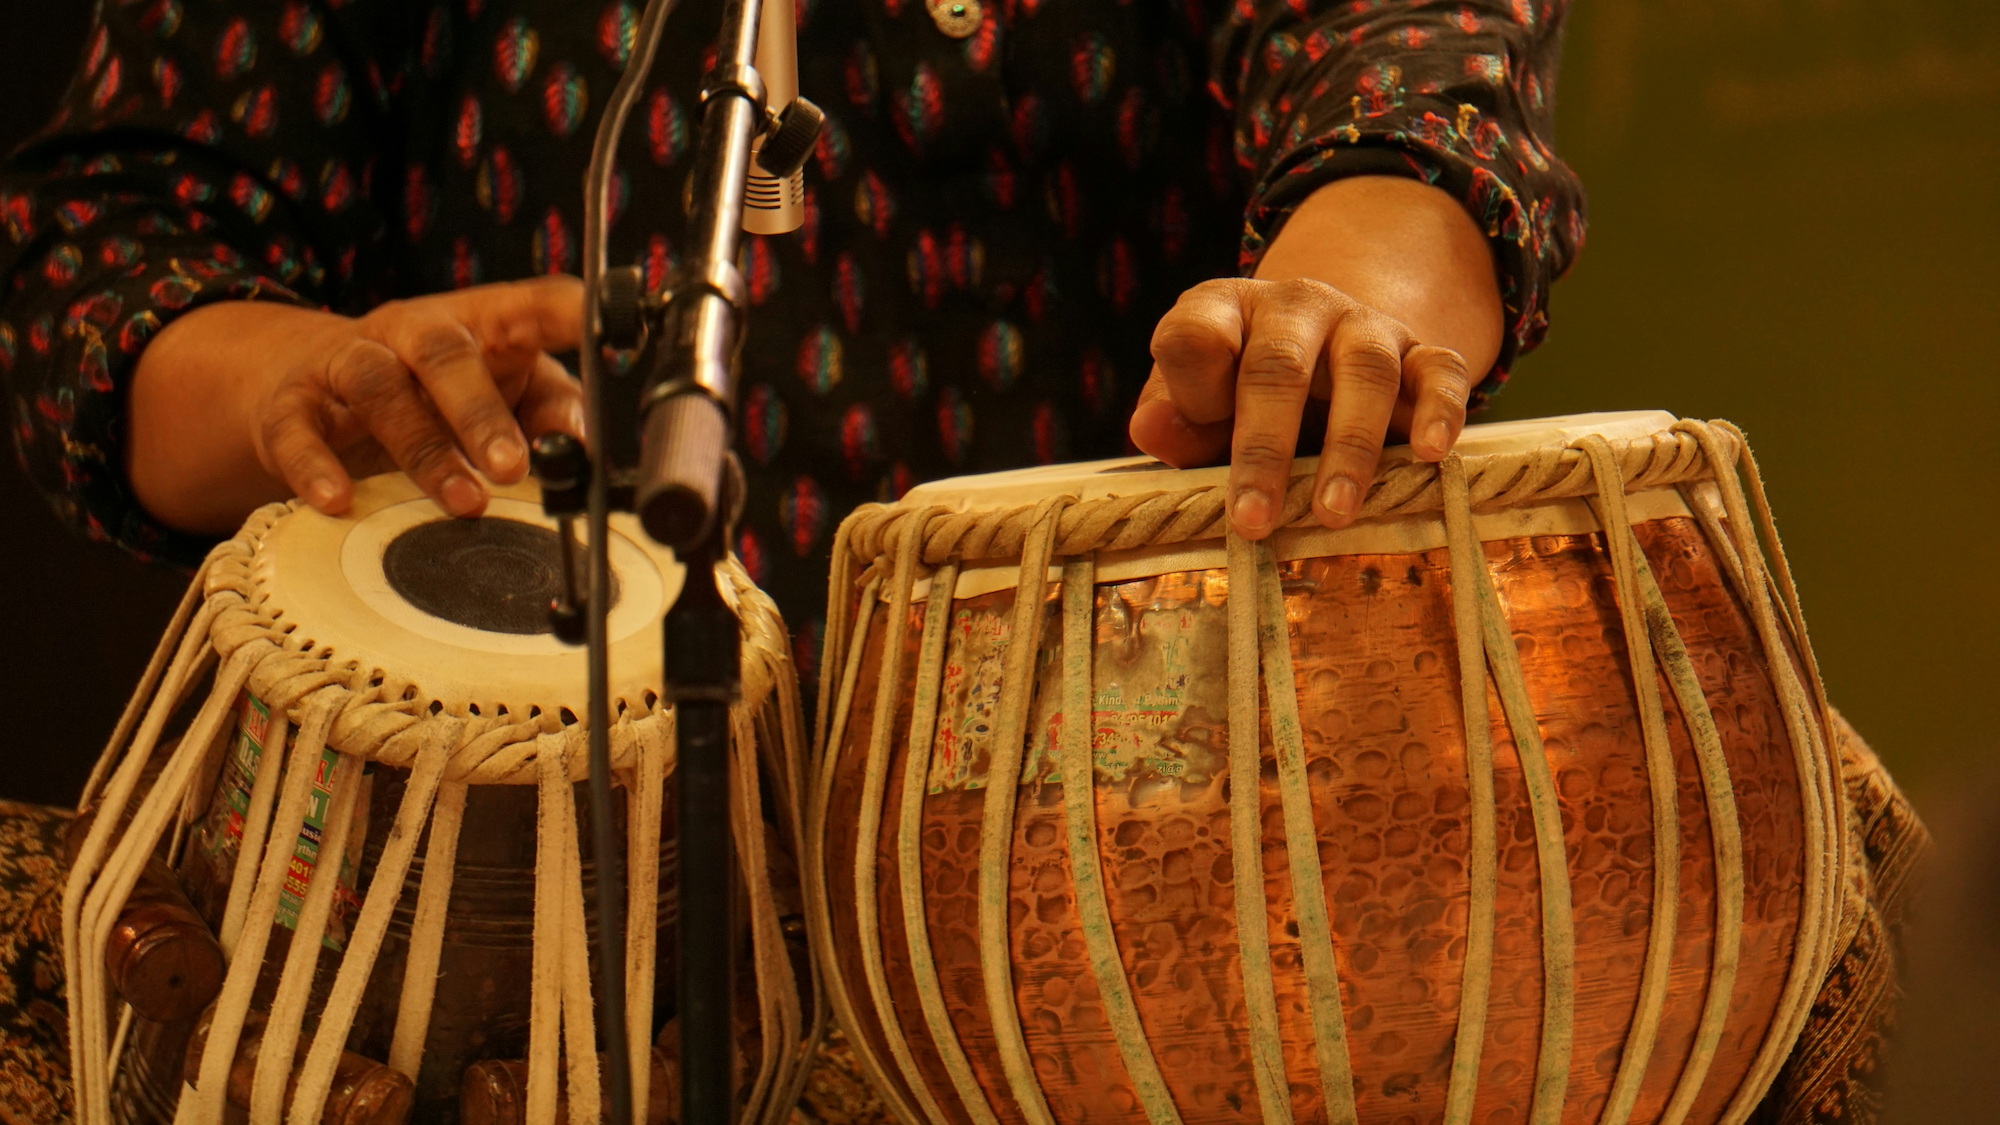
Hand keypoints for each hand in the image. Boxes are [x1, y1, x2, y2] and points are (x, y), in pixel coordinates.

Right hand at [255, 276, 584, 518]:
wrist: (305, 379)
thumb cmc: (431, 388)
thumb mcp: (503, 388)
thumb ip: (553, 408)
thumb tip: (587, 444)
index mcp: (479, 322)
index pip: (531, 303)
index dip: (571, 312)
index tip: (614, 329)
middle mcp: (413, 330)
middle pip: (445, 352)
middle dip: (481, 411)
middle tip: (514, 466)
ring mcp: (348, 360)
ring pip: (378, 387)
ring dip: (423, 449)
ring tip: (463, 502)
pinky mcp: (291, 403)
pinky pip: (297, 429)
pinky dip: (315, 465)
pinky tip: (337, 500)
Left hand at [1130, 278, 1469, 536]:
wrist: (1329, 355)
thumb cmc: (1244, 394)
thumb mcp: (1199, 407)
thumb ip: (1176, 420)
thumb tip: (1149, 430)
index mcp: (1224, 311)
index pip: (1196, 329)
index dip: (1192, 376)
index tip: (1189, 430)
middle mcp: (1295, 305)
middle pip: (1278, 365)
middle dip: (1264, 448)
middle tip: (1254, 520)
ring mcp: (1362, 323)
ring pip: (1364, 369)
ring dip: (1349, 446)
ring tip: (1333, 512)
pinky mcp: (1420, 350)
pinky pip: (1439, 370)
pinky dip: (1439, 409)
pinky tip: (1428, 453)